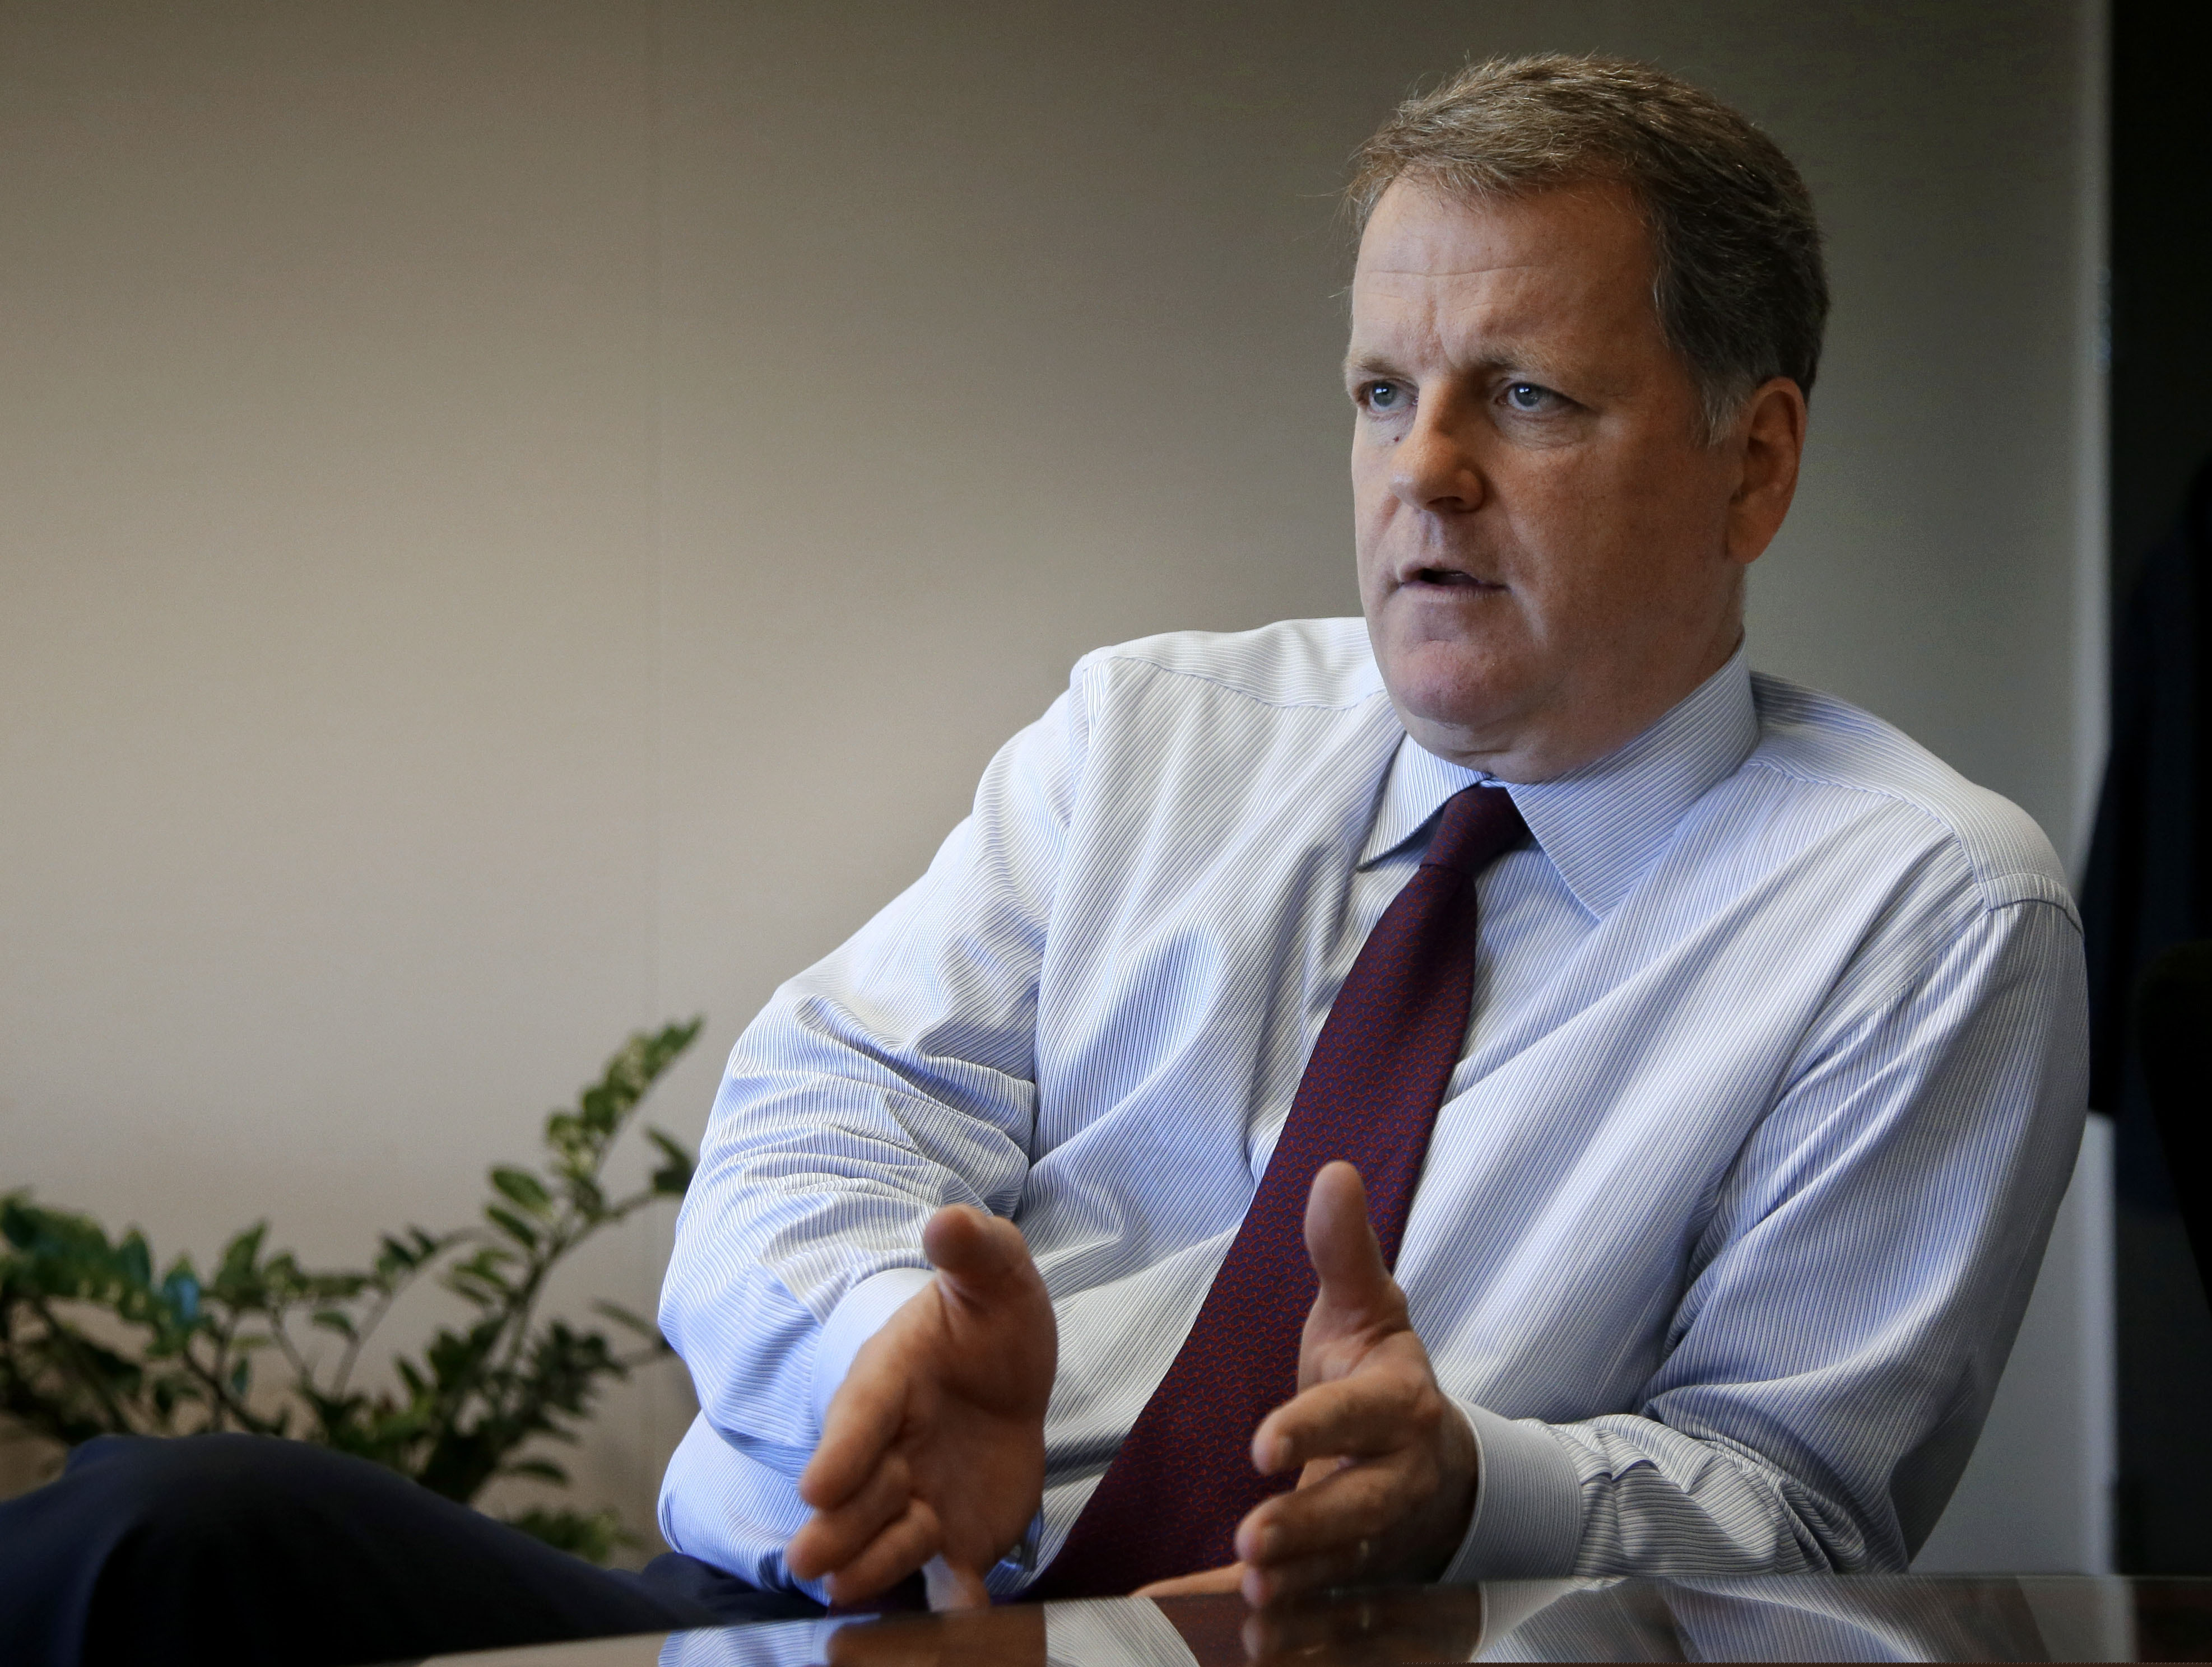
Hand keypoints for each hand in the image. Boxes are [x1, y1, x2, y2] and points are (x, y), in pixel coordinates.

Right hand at [786, 1205, 1055, 1609]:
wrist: (1005, 1378)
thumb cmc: (988, 1321)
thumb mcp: (995, 1275)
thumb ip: (974, 1250)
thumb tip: (951, 1219)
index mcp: (891, 1379)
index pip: (861, 1415)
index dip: (842, 1448)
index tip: (820, 1482)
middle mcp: (892, 1447)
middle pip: (857, 1491)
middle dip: (836, 1525)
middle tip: (813, 1558)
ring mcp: (919, 1497)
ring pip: (887, 1537)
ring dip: (873, 1564)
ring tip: (849, 1592)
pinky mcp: (954, 1538)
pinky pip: (946, 1574)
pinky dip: (949, 1599)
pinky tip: (958, 1616)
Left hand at [1140, 1162, 1477, 1606]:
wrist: (1439, 1465)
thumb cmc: (1383, 1377)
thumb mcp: (1368, 1309)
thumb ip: (1344, 1250)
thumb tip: (1332, 1172)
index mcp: (1398, 1404)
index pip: (1357, 1416)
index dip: (1315, 1428)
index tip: (1263, 1443)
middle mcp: (1396, 1475)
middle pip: (1358, 1506)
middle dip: (1309, 1526)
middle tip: (1253, 1544)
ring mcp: (1379, 1535)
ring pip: (1343, 1567)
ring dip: (1298, 1584)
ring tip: (1248, 1595)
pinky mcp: (1353, 1577)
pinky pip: (1312, 1605)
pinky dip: (1268, 1617)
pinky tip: (1211, 1624)